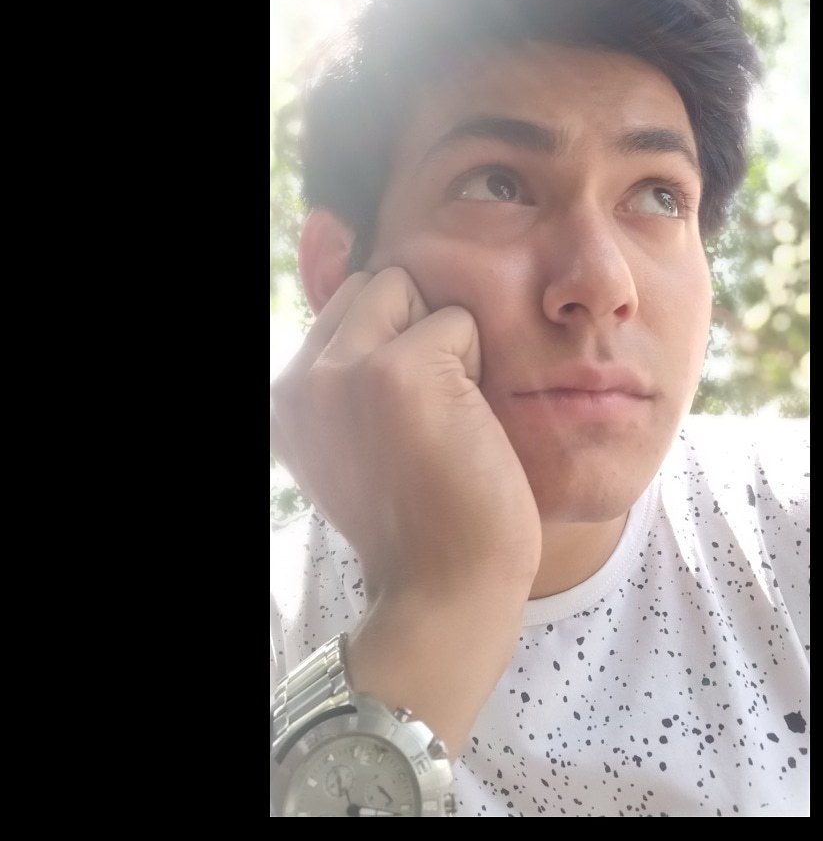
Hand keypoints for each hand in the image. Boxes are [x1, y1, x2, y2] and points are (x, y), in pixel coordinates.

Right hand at [270, 266, 540, 605]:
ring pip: (411, 290)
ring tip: (446, 416)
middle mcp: (303, 380)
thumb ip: (349, 377)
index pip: (347, 307)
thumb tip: (375, 286)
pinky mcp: (401, 370)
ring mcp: (346, 371)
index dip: (393, 341)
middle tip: (431, 412)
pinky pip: (460, 320)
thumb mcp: (355, 443)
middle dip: (414, 328)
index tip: (407, 413)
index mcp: (288, 399)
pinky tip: (467, 424)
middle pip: (377, 286)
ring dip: (444, 342)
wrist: (445, 592)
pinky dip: (478, 362)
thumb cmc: (422, 520)